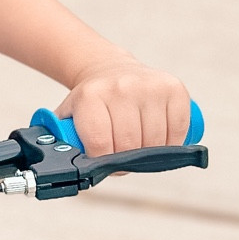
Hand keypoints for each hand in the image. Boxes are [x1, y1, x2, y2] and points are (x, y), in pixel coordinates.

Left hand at [60, 59, 190, 155]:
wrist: (110, 69)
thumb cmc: (91, 101)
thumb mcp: (68, 116)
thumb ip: (59, 141)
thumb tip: (61, 170)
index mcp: (91, 96)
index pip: (101, 145)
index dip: (103, 162)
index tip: (103, 162)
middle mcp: (121, 88)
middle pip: (130, 145)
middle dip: (126, 161)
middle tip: (122, 160)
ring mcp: (149, 87)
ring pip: (156, 141)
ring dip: (150, 155)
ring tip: (139, 149)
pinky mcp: (173, 88)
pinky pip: (179, 129)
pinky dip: (172, 142)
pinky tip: (161, 141)